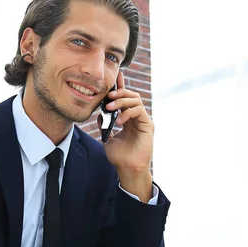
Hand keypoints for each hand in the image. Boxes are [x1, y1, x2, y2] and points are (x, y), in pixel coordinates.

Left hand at [97, 71, 153, 201]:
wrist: (127, 168)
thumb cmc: (119, 157)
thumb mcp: (107, 138)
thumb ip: (104, 125)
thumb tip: (99, 114)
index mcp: (128, 119)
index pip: (125, 99)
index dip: (121, 88)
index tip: (115, 78)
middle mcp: (137, 118)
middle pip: (132, 96)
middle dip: (119, 93)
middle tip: (108, 97)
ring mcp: (143, 121)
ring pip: (136, 100)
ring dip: (121, 101)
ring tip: (110, 107)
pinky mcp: (148, 125)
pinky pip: (139, 111)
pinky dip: (128, 112)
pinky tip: (120, 121)